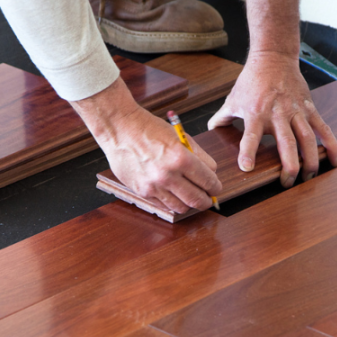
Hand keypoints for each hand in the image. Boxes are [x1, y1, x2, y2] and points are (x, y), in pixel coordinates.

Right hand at [71, 77, 221, 212]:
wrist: (120, 129)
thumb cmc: (150, 129)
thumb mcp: (181, 137)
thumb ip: (199, 156)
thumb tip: (211, 174)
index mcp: (181, 158)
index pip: (209, 181)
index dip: (216, 187)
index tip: (216, 188)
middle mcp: (167, 175)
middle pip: (197, 200)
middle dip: (207, 201)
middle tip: (208, 198)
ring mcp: (154, 186)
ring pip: (182, 207)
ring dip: (189, 204)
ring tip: (190, 196)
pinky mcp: (142, 191)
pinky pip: (164, 204)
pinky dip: (172, 201)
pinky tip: (173, 193)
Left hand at [208, 0, 336, 188]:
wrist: (273, 57)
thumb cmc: (251, 81)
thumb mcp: (232, 99)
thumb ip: (221, 118)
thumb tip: (210, 132)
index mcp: (256, 113)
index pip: (250, 135)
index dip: (248, 152)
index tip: (247, 168)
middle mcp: (278, 114)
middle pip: (286, 143)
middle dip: (289, 166)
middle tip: (287, 183)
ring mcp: (296, 111)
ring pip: (308, 139)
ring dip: (311, 160)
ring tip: (310, 177)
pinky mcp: (310, 108)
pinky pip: (323, 129)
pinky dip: (331, 145)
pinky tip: (334, 161)